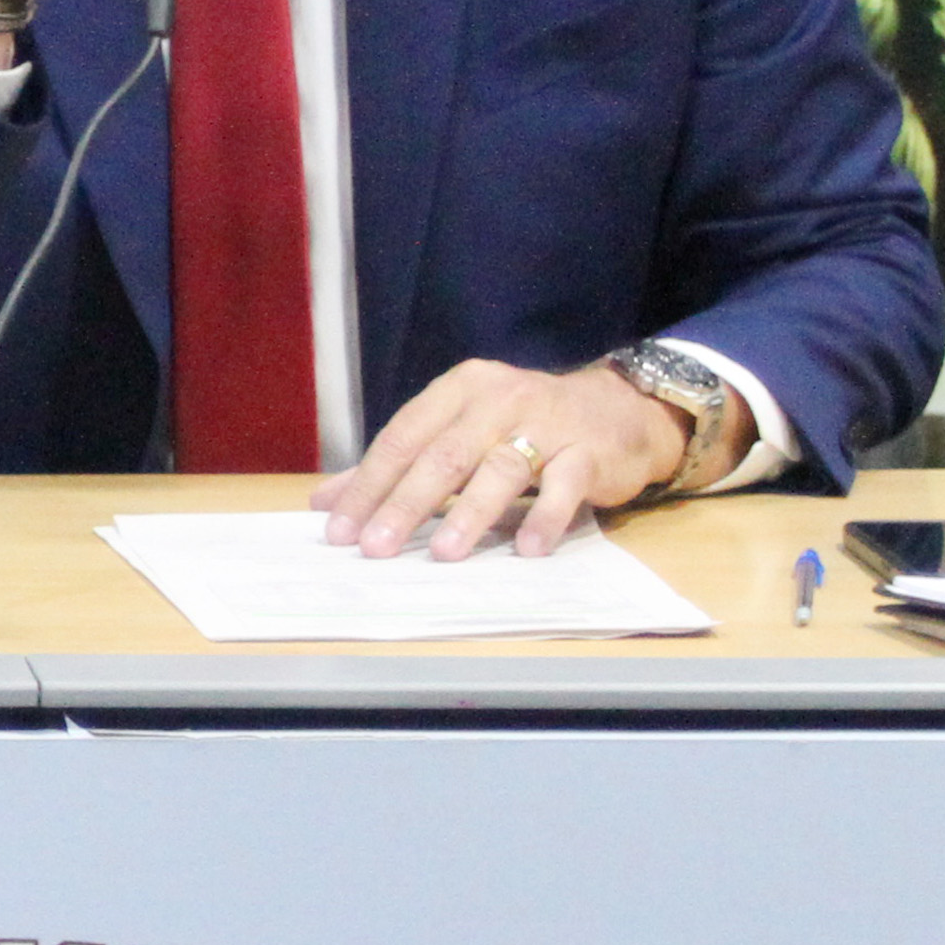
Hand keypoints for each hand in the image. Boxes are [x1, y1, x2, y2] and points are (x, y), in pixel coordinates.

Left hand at [317, 357, 700, 560]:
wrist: (619, 411)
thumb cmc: (523, 425)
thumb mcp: (458, 431)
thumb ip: (395, 463)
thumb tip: (325, 501)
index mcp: (459, 390)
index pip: (402, 438)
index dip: (369, 485)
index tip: (341, 530)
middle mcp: (500, 398)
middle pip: (444, 455)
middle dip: (406, 504)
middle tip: (376, 548)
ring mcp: (549, 423)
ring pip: (501, 468)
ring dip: (471, 513)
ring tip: (444, 554)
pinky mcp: (590, 451)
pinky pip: (564, 485)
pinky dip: (545, 517)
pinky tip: (526, 549)